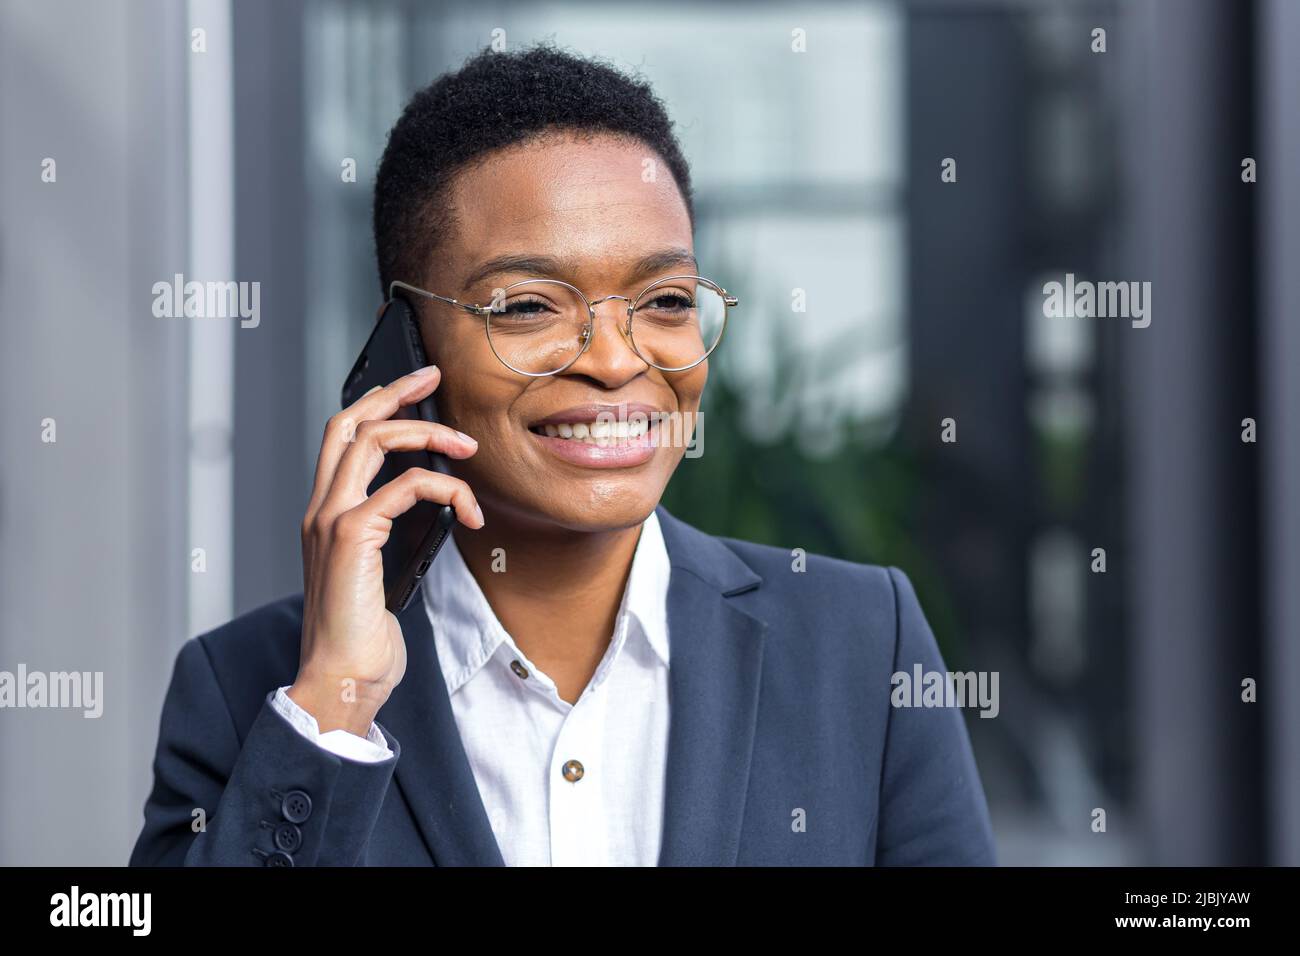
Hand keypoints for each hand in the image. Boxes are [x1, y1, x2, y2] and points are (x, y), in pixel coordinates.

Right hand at [288, 365, 482, 735]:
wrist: (342, 679)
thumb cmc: (362, 638)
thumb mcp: (376, 575)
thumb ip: (388, 536)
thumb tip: (430, 507)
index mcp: (325, 515)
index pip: (343, 438)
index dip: (377, 404)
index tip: (418, 389)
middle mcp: (321, 509)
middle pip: (349, 421)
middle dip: (394, 391)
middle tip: (435, 377)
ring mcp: (331, 520)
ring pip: (374, 441)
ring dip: (428, 433)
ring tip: (468, 448)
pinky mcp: (352, 536)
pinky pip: (406, 487)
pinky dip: (445, 487)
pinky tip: (467, 508)